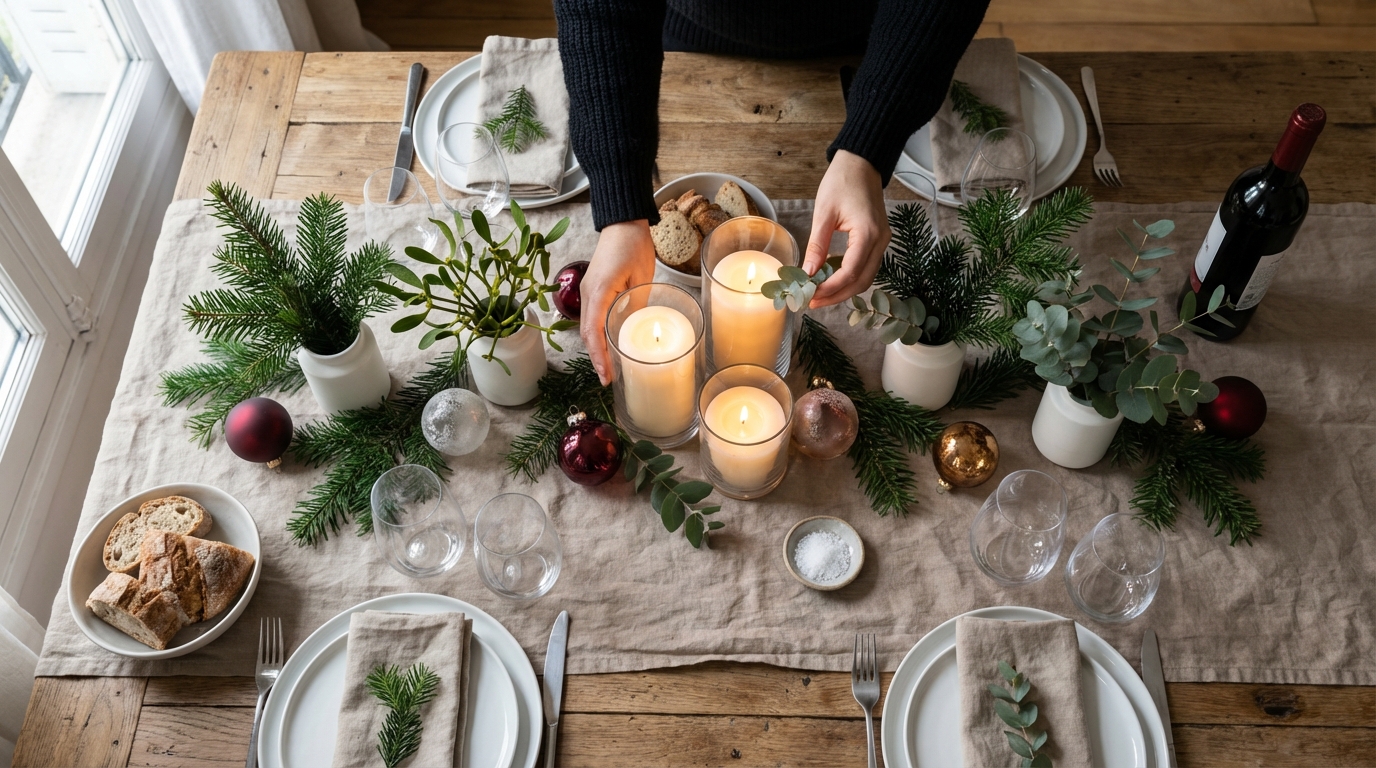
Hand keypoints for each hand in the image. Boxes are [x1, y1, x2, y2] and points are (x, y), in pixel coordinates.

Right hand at [580, 220, 656, 383]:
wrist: (622, 222)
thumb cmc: (633, 245)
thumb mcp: (642, 277)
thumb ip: (637, 305)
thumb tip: (635, 330)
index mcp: (600, 291)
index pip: (594, 332)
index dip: (599, 357)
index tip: (606, 376)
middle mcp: (588, 294)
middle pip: (587, 334)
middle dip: (597, 358)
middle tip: (609, 380)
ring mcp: (587, 292)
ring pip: (588, 328)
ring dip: (596, 348)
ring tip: (609, 368)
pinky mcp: (592, 289)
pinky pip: (592, 317)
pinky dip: (597, 335)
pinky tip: (608, 345)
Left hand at [803, 150, 890, 306]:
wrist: (862, 163)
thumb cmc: (842, 181)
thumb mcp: (824, 213)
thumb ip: (817, 245)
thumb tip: (807, 273)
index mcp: (868, 233)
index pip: (850, 272)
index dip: (831, 289)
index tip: (810, 296)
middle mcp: (881, 240)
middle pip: (862, 281)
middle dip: (837, 295)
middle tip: (813, 302)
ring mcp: (883, 241)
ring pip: (866, 277)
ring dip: (844, 289)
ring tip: (820, 294)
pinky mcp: (879, 240)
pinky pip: (867, 266)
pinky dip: (850, 278)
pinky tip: (831, 280)